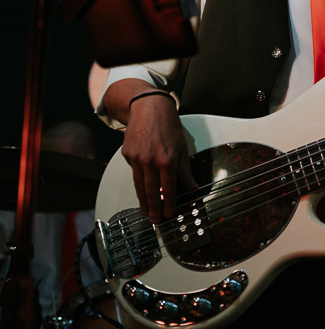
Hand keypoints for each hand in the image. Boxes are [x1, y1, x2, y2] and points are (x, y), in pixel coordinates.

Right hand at [120, 94, 195, 223]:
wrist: (148, 108)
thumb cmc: (168, 126)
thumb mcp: (182, 147)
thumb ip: (185, 170)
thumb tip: (193, 187)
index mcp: (166, 160)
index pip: (167, 189)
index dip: (168, 204)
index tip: (168, 215)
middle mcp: (149, 161)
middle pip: (151, 192)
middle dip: (153, 209)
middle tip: (155, 221)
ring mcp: (136, 158)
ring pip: (139, 186)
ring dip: (143, 201)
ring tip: (146, 212)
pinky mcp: (126, 155)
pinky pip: (134, 173)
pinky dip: (138, 183)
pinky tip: (142, 191)